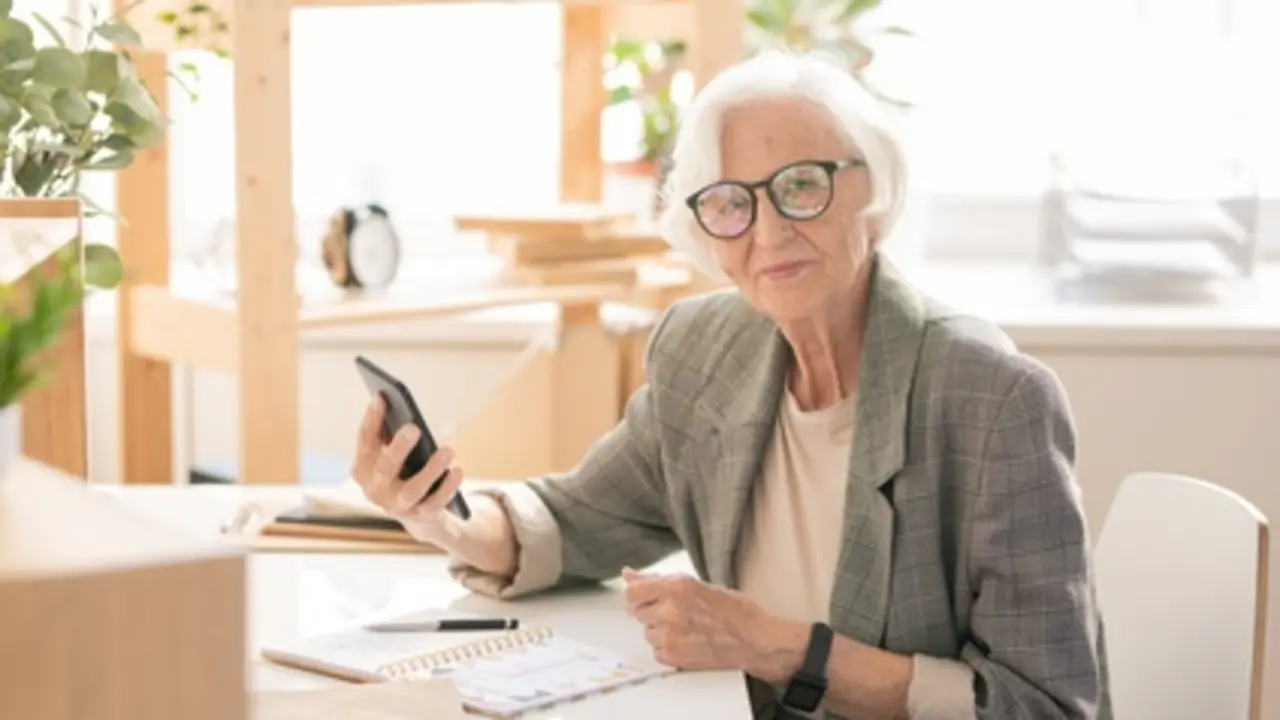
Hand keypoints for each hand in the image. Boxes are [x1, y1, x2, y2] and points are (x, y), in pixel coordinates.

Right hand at [351, 395, 465, 537]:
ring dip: (431, 469)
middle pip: (385, 468)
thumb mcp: (394, 453)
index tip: (381, 397)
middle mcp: (375, 489)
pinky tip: (458, 470)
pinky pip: (434, 503)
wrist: (418, 515)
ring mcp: (397, 506)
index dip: (372, 419)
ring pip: (411, 490)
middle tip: (413, 427)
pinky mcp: (420, 517)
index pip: (365, 440)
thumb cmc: (404, 472)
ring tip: (448, 449)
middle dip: (398, 448)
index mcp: (363, 467)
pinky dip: (447, 487)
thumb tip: (400, 405)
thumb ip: (392, 433)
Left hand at [622, 567, 773, 672]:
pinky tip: (687, 641)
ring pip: (646, 632)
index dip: (637, 595)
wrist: (754, 639)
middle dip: (651, 611)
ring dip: (659, 630)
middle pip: (637, 611)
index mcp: (676, 586)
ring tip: (685, 627)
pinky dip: (667, 647)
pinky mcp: (673, 656)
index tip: (643, 597)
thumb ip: (657, 580)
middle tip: (673, 612)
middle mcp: (670, 610)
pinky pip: (656, 650)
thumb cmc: (733, 610)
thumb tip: (628, 574)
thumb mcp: (695, 584)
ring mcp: (670, 636)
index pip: (632, 591)